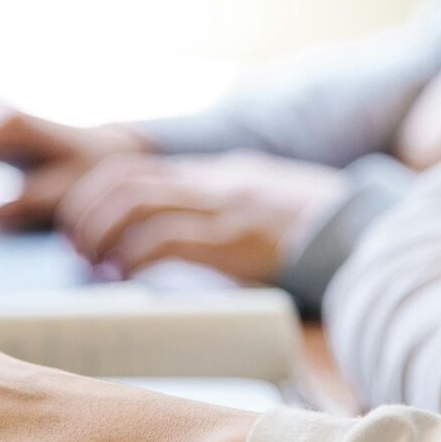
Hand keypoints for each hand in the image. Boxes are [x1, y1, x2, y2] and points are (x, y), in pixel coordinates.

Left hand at [56, 151, 348, 282]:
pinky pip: (168, 238)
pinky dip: (134, 254)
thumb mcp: (254, 203)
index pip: (130, 167)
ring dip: (102, 233)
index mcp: (211, 175)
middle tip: (77, 248)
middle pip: (122, 181)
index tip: (75, 226)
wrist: (365, 230)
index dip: (91, 193)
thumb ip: (213, 211)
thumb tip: (161, 241)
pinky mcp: (236, 238)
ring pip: (136, 204)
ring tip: (95, 264)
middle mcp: (210, 182)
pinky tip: (124, 274)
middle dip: (86, 212)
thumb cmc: (308, 228)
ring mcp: (223, 206)